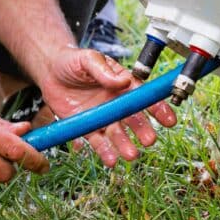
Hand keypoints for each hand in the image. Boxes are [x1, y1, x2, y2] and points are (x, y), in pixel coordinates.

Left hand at [37, 47, 176, 165]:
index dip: (158, 109)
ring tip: (130, 155)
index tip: (169, 120)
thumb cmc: (73, 61)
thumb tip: (122, 80)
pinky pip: (98, 142)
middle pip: (134, 120)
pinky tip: (111, 160)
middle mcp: (116, 104)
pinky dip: (105, 151)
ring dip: (125, 145)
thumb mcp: (88, 59)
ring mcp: (103, 117)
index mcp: (123, 85)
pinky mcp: (87, 127)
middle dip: (143, 131)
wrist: (50, 71)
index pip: (144, 98)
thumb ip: (104, 69)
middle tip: (149, 140)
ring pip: (117, 134)